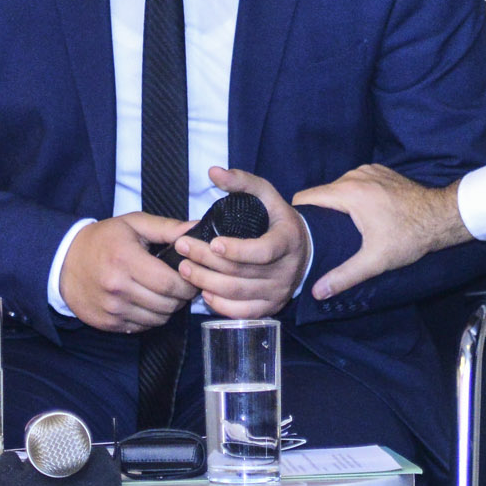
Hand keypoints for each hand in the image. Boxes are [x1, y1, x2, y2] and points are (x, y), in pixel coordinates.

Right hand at [59, 213, 198, 331]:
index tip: (192, 276)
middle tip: (183, 285)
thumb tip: (198, 229)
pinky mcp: (107, 323)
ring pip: (157, 319)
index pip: (169, 283)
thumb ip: (168, 228)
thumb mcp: (133, 224)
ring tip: (166, 293)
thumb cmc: (103, 240)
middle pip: (166, 304)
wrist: (63, 262)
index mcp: (126, 260)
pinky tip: (148, 302)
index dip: (188, 283)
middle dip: (181, 297)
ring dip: (168, 309)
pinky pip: (141, 327)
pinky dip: (150, 318)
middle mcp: (117, 288)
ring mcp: (111, 309)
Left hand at [167, 167, 309, 318]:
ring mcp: (278, 292)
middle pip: (241, 272)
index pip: (263, 251)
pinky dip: (219, 304)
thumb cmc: (278, 219)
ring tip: (184, 268)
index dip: (237, 250)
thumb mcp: (266, 195)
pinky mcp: (269, 307)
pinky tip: (204, 292)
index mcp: (287, 241)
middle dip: (206, 261)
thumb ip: (241, 182)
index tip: (213, 242)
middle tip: (183, 248)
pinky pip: (241, 312)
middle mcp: (286, 270)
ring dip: (206, 282)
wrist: (303, 249)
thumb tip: (214, 172)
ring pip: (237, 292)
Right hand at [292, 164, 469, 299]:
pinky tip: (361, 215)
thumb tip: (317, 291)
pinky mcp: (381, 171)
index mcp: (348, 192)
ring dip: (337, 204)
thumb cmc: (409, 237)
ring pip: (340, 187)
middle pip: (323, 193)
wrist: (442, 216)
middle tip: (319, 236)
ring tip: (339, 227)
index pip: (307, 196)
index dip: (298, 214)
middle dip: (318, 212)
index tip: (297, 232)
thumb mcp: (375, 260)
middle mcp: (355, 175)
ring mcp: (369, 170)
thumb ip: (344, 275)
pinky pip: (356, 182)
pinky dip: (354, 195)